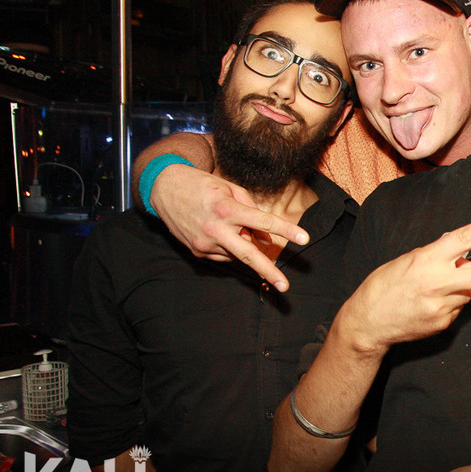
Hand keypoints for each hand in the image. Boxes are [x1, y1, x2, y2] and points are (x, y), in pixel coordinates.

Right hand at [150, 164, 308, 291]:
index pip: (264, 221)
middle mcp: (216, 229)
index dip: (286, 230)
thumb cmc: (202, 185)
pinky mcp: (197, 252)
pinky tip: (220, 232)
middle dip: (268, 271)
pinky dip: (229, 246)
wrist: (164, 189)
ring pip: (237, 253)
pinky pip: (223, 254)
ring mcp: (205, 244)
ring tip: (232, 225)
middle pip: (248, 254)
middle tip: (285, 286)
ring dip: (243, 244)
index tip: (304, 239)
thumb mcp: (230, 189)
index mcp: (227, 209)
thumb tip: (265, 235)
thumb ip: (251, 209)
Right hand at [342, 216, 470, 351]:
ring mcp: (442, 307)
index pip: (463, 240)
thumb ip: (437, 256)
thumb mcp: (408, 261)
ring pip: (468, 292)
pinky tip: (429, 305)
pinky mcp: (443, 323)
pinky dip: (450, 303)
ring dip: (460, 288)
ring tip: (432, 291)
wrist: (367, 323)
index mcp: (426, 261)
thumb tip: (461, 250)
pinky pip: (457, 308)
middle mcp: (437, 283)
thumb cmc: (384, 286)